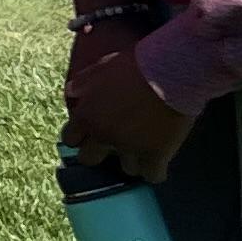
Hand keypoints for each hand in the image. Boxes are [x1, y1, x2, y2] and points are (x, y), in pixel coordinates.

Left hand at [63, 24, 195, 178]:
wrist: (171, 69)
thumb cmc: (135, 65)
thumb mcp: (101, 68)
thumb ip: (82, 83)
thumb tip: (72, 93)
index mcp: (86, 115)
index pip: (70, 139)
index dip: (81, 136)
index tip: (90, 133)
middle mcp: (103, 136)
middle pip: (90, 160)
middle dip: (99, 153)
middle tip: (114, 143)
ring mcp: (130, 148)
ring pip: (125, 168)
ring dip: (132, 159)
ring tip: (142, 148)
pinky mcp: (156, 154)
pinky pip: (152, 176)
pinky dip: (155, 171)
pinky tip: (158, 162)